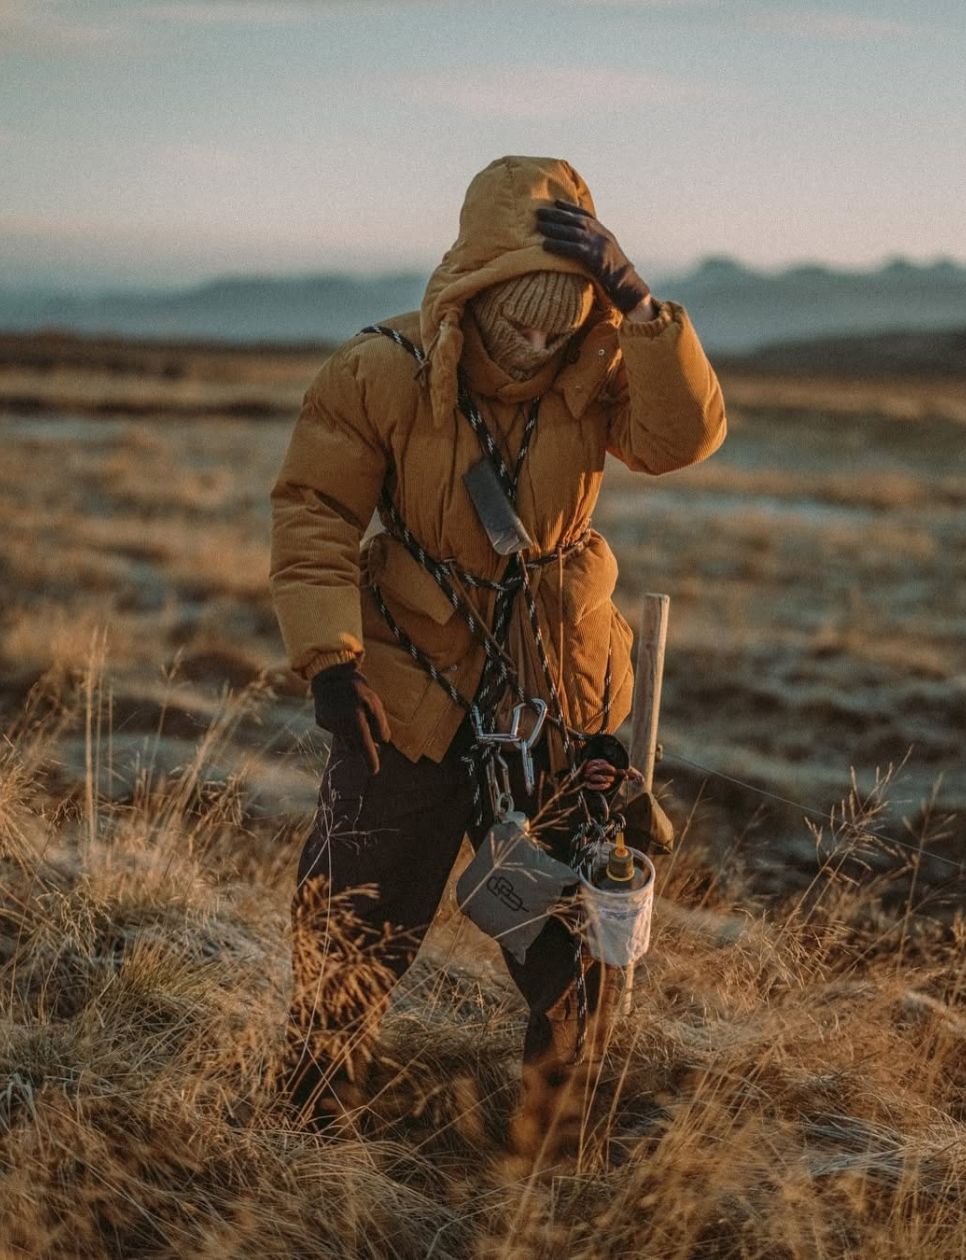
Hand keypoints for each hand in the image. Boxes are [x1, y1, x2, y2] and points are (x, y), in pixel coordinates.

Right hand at [310, 662, 390, 774]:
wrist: (329, 673)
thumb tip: (383, 741)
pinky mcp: (321, 721)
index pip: (365, 748)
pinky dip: (342, 726)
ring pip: (345, 740)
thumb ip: (380, 723)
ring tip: (356, 719)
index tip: (374, 772)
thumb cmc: (356, 687)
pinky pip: (335, 730)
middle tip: (371, 738)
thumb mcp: (374, 702)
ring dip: (353, 737)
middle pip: (354, 747)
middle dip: (363, 746)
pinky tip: (343, 712)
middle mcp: (340, 728)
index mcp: (355, 723)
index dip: (370, 761)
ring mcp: (329, 725)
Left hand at [536, 200, 650, 313]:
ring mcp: (600, 246)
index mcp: (605, 234)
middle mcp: (603, 236)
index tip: (555, 202)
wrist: (630, 289)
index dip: (570, 207)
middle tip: (539, 211)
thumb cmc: (617, 278)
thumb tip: (580, 247)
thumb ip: (596, 248)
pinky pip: (574, 249)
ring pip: (574, 232)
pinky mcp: (596, 259)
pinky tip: (545, 245)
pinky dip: (558, 245)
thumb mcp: (607, 257)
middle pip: (577, 220)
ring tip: (538, 226)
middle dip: (557, 214)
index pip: (586, 215)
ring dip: (554, 228)